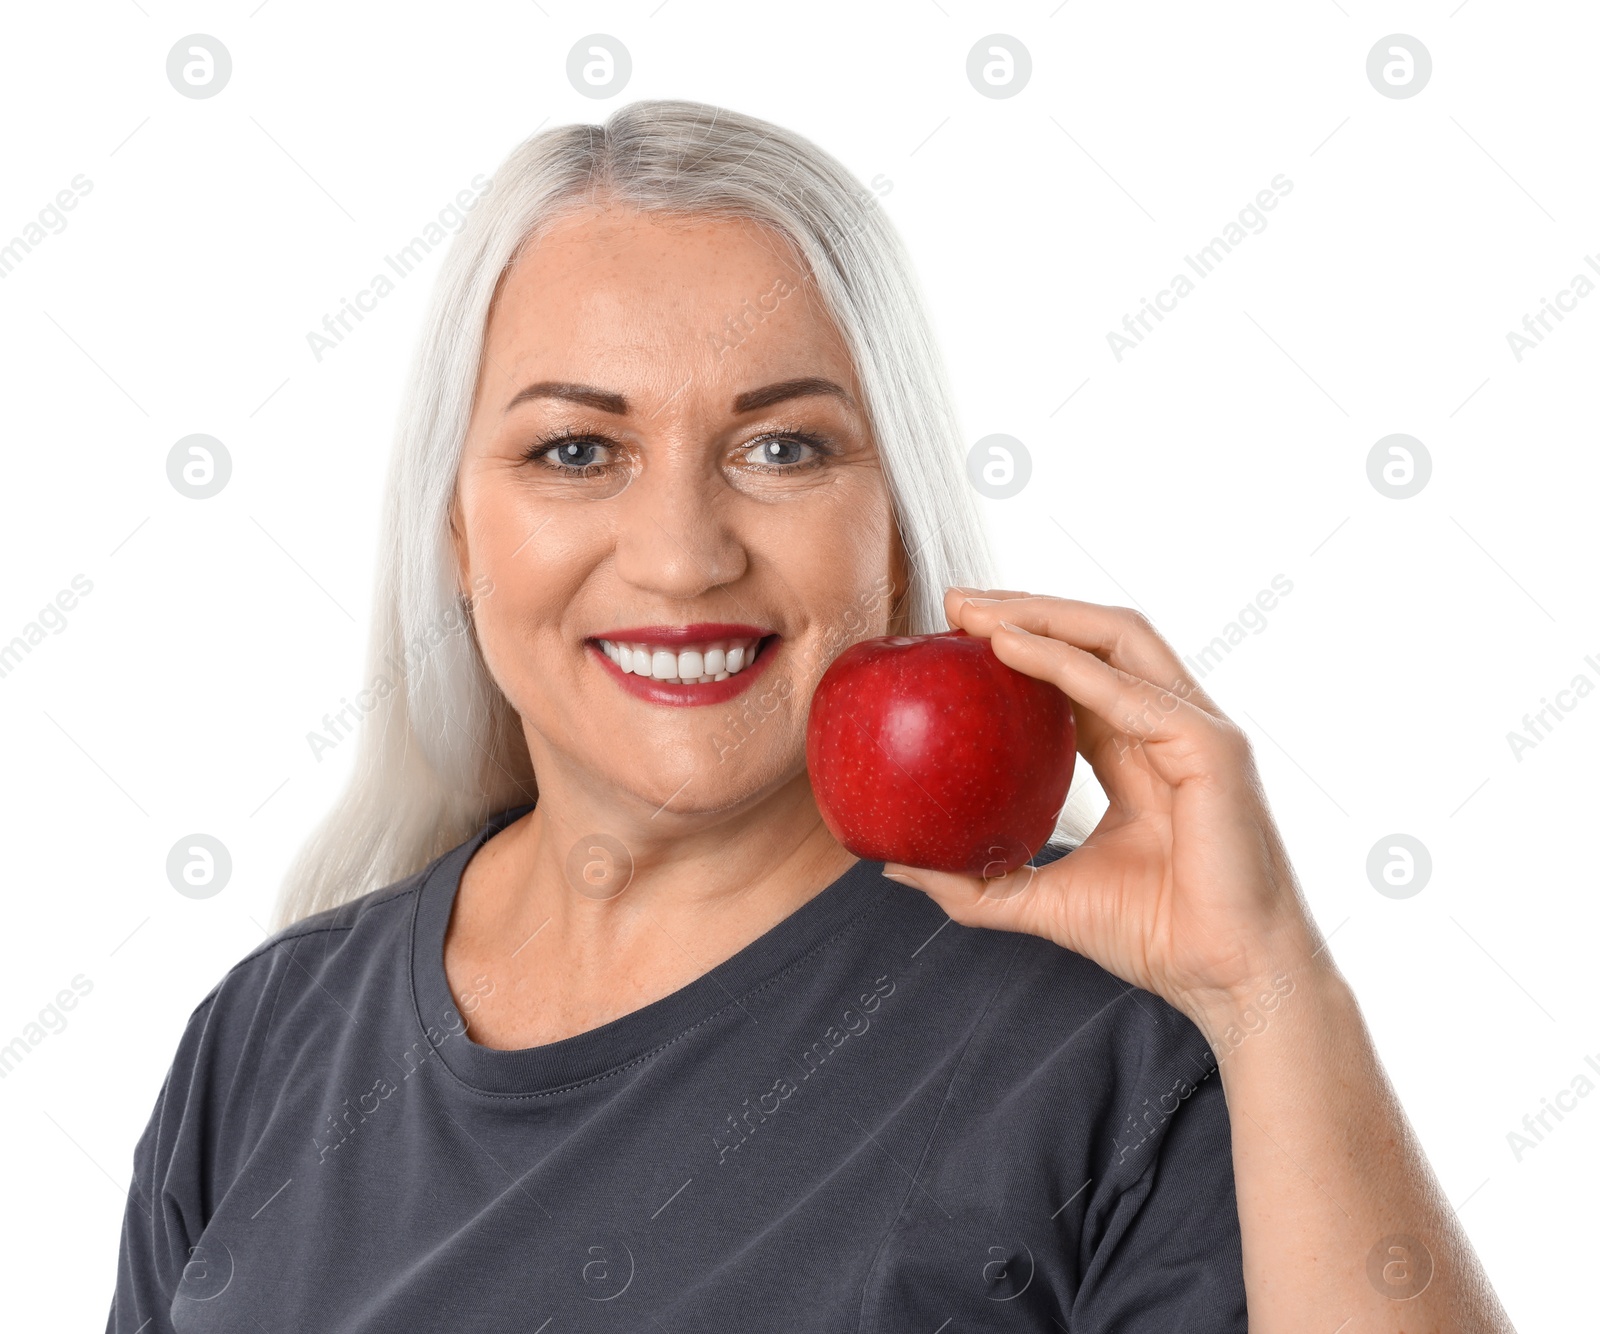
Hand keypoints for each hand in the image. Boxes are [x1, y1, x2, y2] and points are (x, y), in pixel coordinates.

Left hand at [881, 587, 1327, 1027]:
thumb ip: (972, 882)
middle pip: (1098, 637)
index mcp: (1138, 751)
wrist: (1227, 980)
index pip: (1077, 673)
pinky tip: (1012, 651)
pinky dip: (1068, 664)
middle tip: (953, 602)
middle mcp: (1170, 725)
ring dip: (1044, 615)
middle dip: (1027, 609)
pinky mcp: (1211, 746)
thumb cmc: (1155, 937)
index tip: (950, 633)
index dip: (1019, 645)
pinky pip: (1129, 691)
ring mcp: (1196, 729)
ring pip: (1118, 639)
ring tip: (977, 613)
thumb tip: (892, 865)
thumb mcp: (1040, 899)